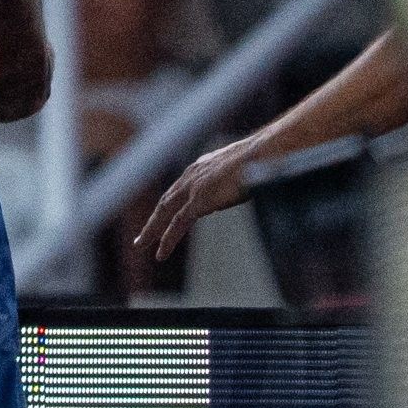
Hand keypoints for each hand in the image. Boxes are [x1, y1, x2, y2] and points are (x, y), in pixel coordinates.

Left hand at [132, 136, 258, 262]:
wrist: (266, 153)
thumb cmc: (263, 161)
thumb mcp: (236, 172)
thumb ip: (223, 188)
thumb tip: (215, 206)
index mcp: (201, 166)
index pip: (178, 190)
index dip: (168, 205)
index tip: (160, 217)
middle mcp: (192, 175)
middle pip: (166, 201)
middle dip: (152, 220)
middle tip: (141, 237)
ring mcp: (193, 187)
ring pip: (165, 213)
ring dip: (151, 231)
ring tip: (141, 246)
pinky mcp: (199, 200)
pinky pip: (177, 224)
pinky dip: (167, 240)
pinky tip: (161, 254)